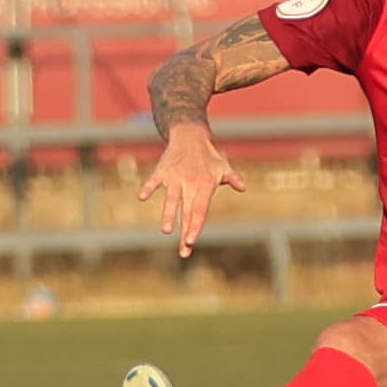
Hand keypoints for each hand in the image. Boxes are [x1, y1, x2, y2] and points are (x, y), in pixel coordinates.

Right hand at [138, 125, 243, 256]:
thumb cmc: (208, 156)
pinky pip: (154, 181)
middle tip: (184, 251)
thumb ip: (232, 178)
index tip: (192, 242)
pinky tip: (142, 197)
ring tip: (166, 231)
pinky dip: (148, 187)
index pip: (200, 210)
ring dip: (168, 215)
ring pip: (171, 199)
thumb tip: (243, 187)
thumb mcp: (223, 166)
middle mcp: (190, 183)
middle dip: (185, 232)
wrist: (189, 135)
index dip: (196, 226)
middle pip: (187, 212)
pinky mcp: (162, 171)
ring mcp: (175, 177)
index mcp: (205, 185)